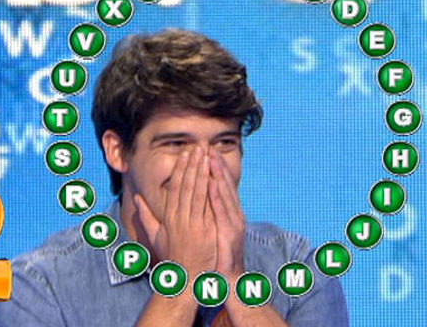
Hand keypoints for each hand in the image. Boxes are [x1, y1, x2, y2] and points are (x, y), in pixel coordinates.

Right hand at [134, 145, 216, 277]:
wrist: (185, 280)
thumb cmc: (173, 259)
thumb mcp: (156, 237)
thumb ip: (146, 217)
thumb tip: (136, 198)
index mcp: (169, 218)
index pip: (175, 188)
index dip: (180, 170)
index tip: (185, 155)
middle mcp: (179, 219)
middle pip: (185, 186)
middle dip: (191, 165)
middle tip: (197, 147)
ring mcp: (191, 225)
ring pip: (196, 193)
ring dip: (201, 172)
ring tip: (205, 155)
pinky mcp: (203, 232)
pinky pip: (207, 207)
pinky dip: (210, 191)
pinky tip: (214, 177)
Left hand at [208, 148, 245, 279]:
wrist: (227, 278)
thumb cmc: (215, 255)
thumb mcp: (207, 232)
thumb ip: (202, 215)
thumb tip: (193, 201)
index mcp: (224, 213)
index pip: (217, 186)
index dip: (211, 169)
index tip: (203, 153)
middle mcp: (231, 214)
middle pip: (223, 185)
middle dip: (215, 166)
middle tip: (208, 147)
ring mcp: (233, 221)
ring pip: (224, 193)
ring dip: (218, 175)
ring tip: (211, 158)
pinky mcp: (232, 231)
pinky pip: (223, 210)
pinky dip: (218, 196)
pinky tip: (212, 183)